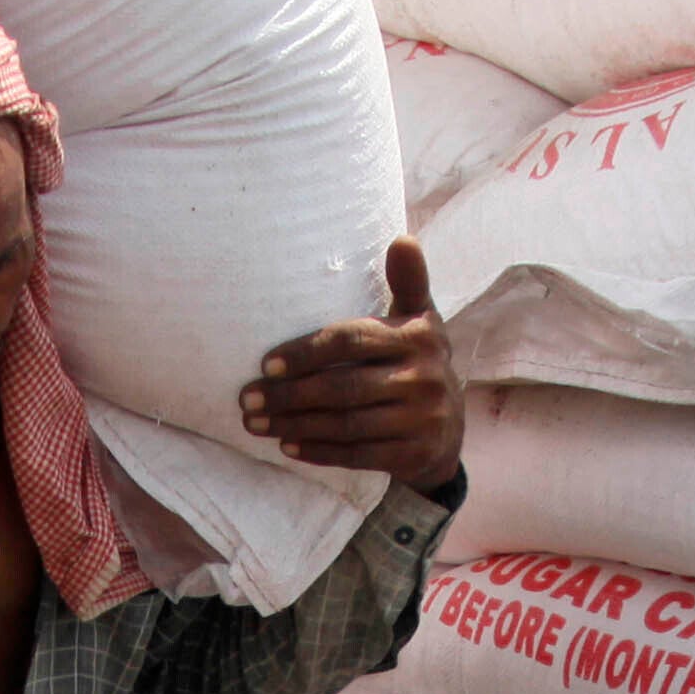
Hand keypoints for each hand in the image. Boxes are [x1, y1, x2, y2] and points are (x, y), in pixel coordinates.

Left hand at [238, 240, 461, 493]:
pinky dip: (319, 451)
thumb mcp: (419, 319)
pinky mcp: (416, 454)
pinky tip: (287, 446)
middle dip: (288, 395)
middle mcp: (426, 376)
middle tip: (246, 398)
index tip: (264, 364)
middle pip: (343, 387)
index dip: (305, 352)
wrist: (448, 430)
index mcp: (419, 334)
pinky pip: (358, 455)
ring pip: (346, 424)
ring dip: (294, 426)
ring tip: (256, 423)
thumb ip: (407, 281)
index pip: (351, 340)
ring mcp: (423, 418)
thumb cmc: (416, 362)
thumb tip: (402, 239)